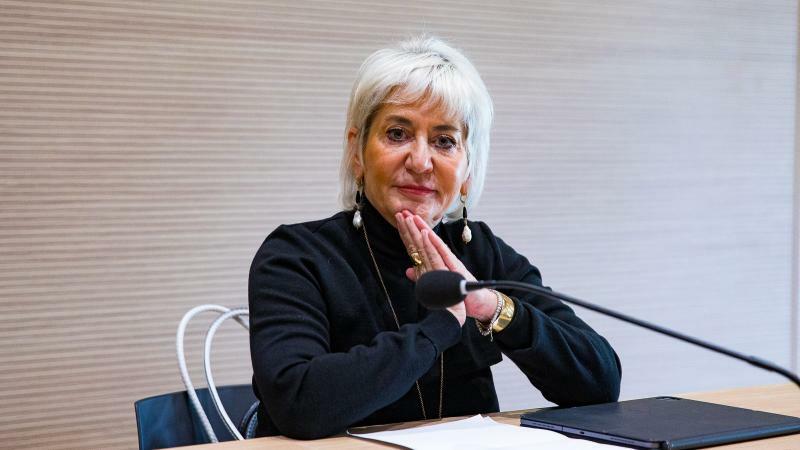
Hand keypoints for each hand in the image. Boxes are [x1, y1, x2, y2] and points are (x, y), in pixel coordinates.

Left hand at [395, 211, 497, 325]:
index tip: (399, 220)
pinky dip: (433, 244)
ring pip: (431, 243)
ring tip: (412, 217)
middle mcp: (441, 258)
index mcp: (435, 262)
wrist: (476, 302)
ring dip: (421, 230)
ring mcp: (448, 262)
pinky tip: (427, 234)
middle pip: (423, 240)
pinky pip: (441, 254)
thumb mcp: (437, 283)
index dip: (408, 233)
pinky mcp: (454, 267)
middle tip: (402, 211)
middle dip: (412, 226)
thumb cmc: (457, 292)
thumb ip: (423, 276)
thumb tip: (408, 270)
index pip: (418, 245)